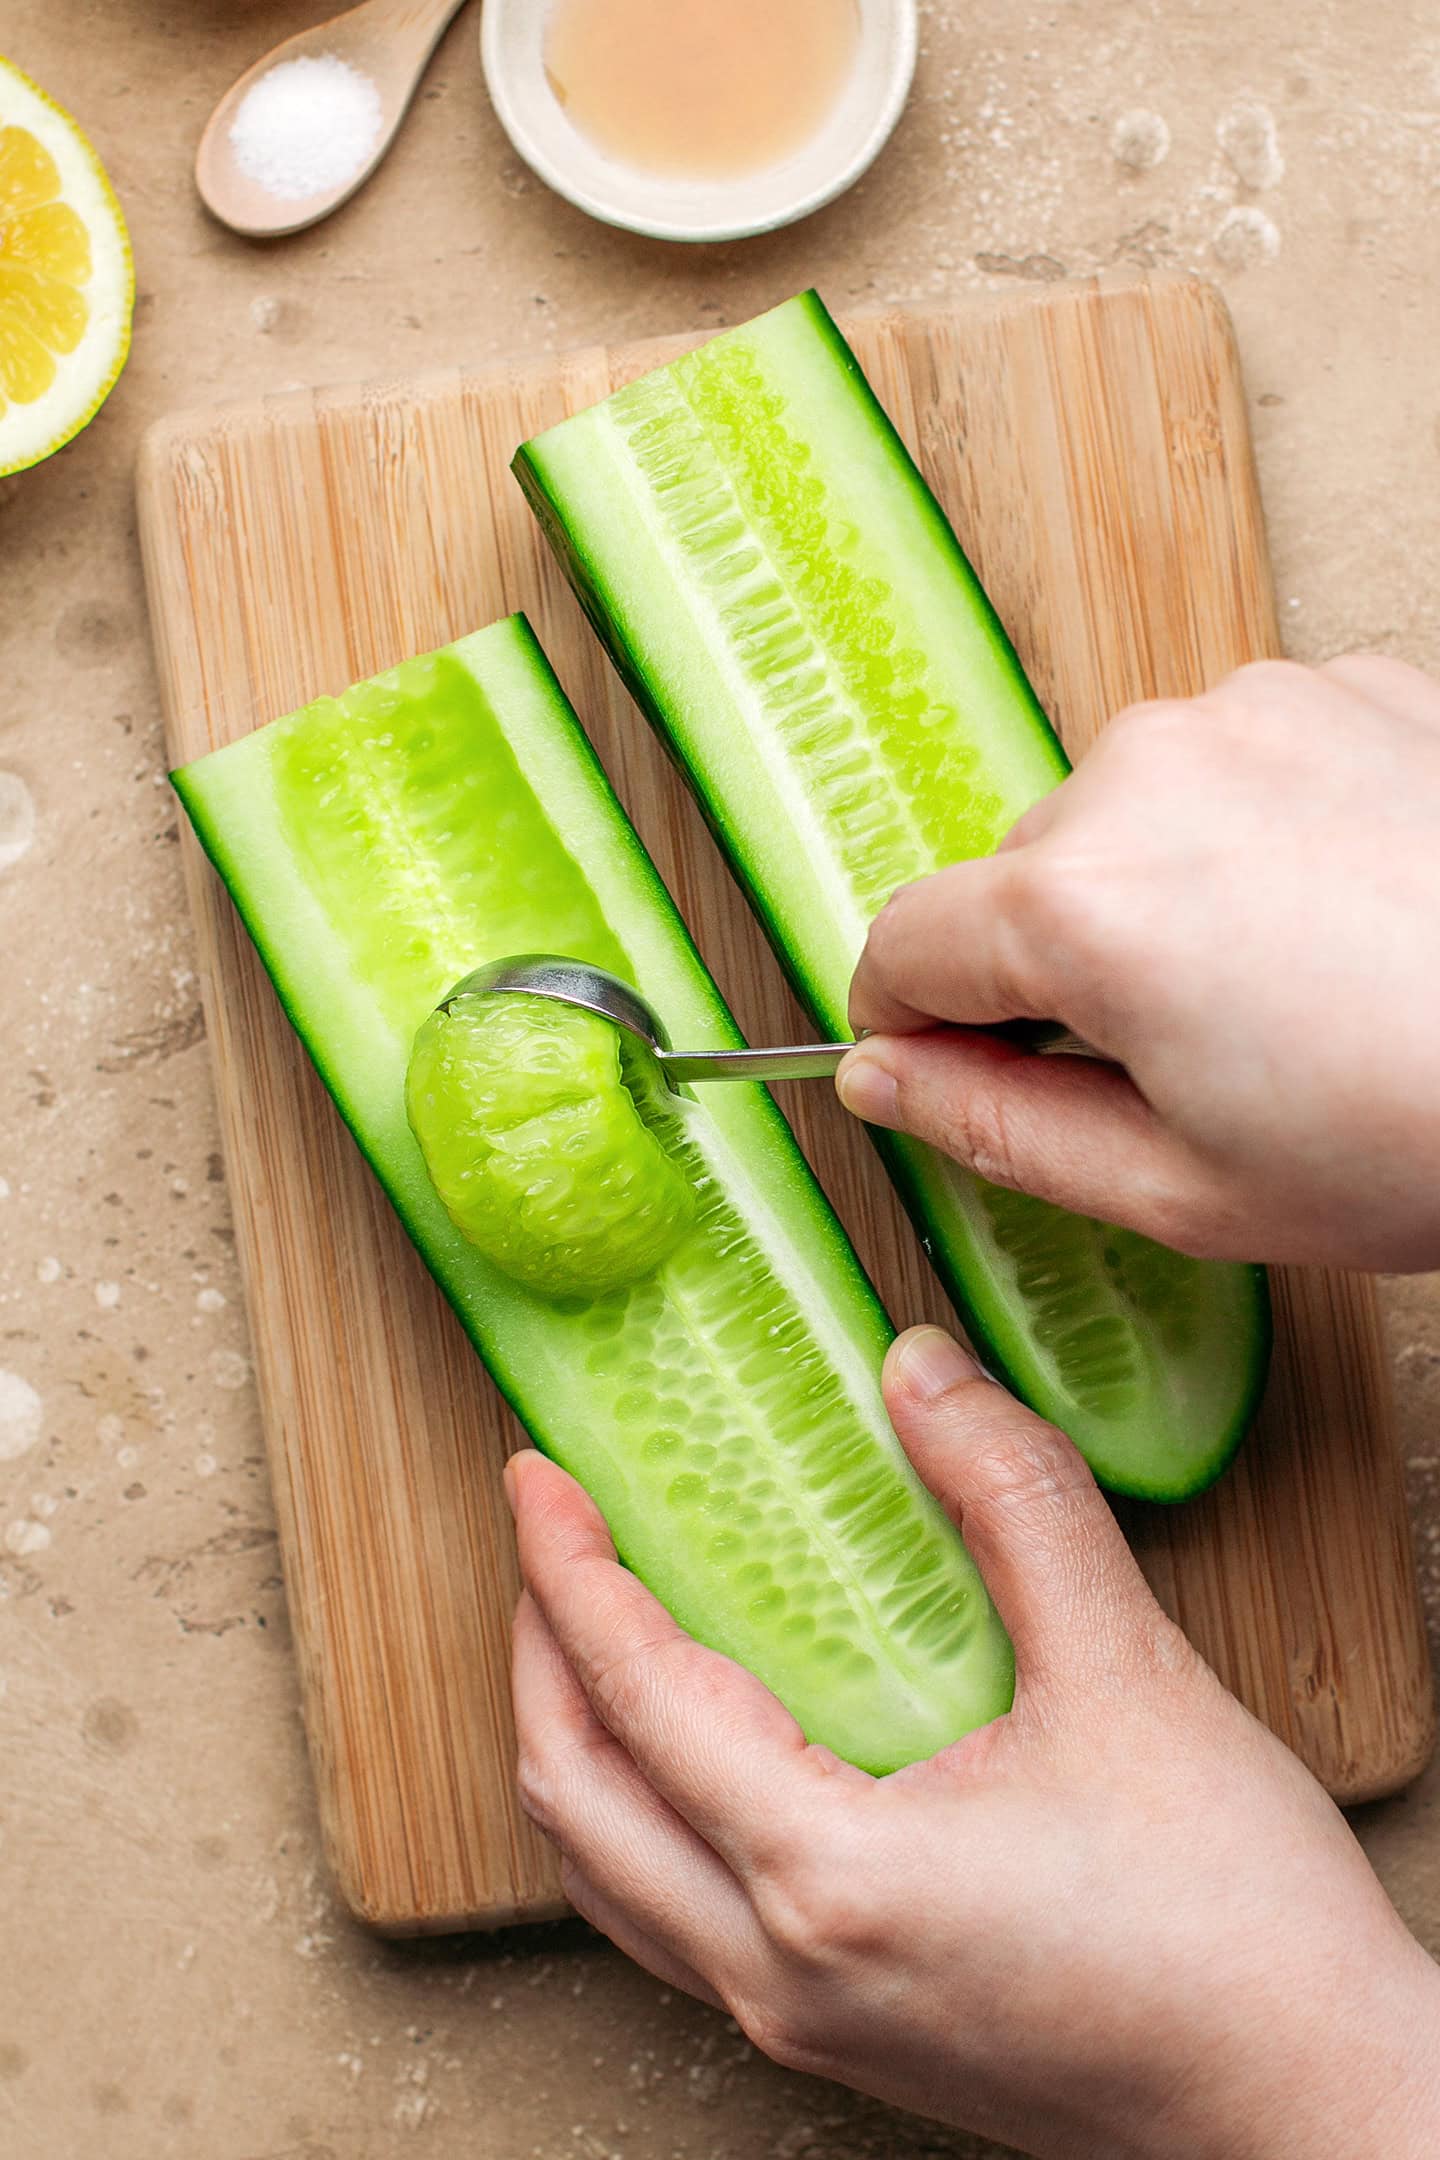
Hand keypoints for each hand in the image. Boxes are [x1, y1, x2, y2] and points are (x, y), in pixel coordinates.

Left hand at [507, 1328, 1439, 2159]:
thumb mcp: (1131, 1678)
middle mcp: (778, 1967)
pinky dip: (633, 1809)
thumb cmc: (1235, 1927)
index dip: (565, 1569)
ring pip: (603, 1872)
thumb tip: (917, 1375)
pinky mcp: (832, 2035)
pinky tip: (688, 1747)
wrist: (1310, 2105)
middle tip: (549, 1531)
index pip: (633, 1695)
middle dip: (535, 1645)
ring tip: (587, 1622)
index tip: (535, 1475)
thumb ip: (1015, 1503)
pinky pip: (664, 1916)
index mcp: (829, 1876)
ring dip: (571, 1735)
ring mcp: (796, 2018)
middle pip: (571, 1794)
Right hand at [837, 655, 1439, 1270]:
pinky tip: (1339, 912)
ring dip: (1160, 891)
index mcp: (1082, 904)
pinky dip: (1252, 831)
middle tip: (1181, 1063)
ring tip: (1284, 986)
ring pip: (1126, 814)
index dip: (916, 1026)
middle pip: (1018, 879)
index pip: (903, 946)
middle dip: (1061, 967)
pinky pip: (1231, 763)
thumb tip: (883, 1081)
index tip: (959, 1070)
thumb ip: (993, 1128)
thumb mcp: (1181, 1188)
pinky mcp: (1340, 684)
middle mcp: (1146, 769)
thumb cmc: (1426, 1129)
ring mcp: (1250, 711)